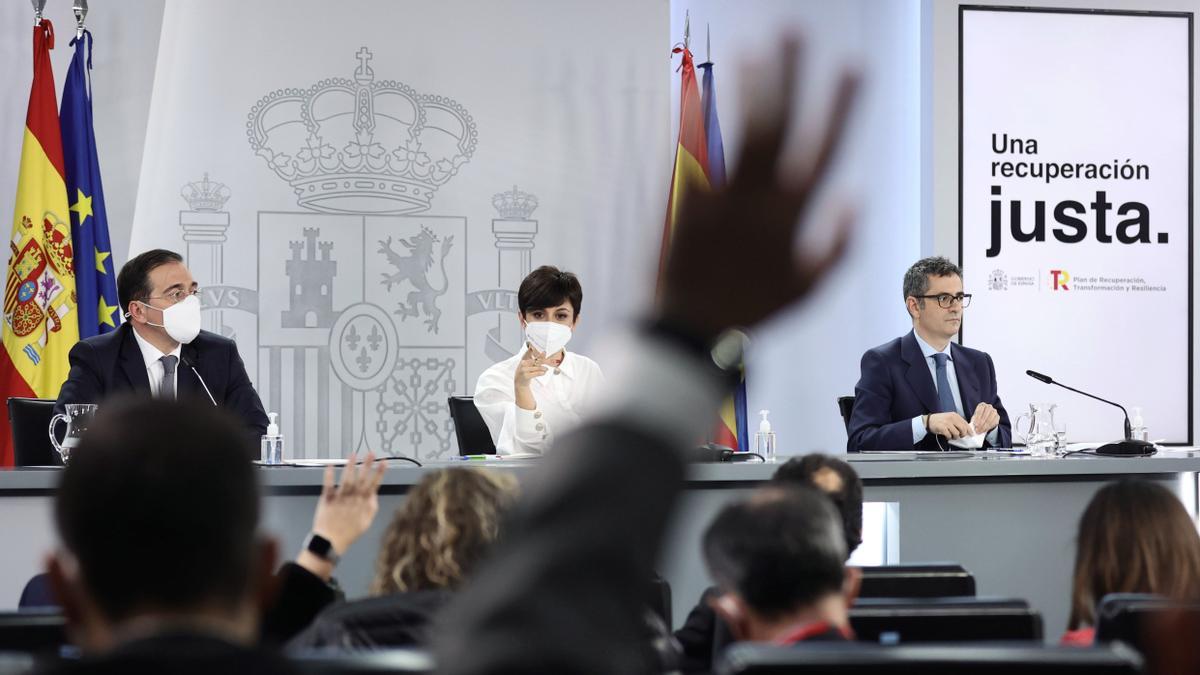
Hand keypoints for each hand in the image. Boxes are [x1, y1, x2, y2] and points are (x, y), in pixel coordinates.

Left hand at [311, 452, 386, 554]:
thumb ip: (371, 507)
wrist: (331, 542)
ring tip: (353, 455)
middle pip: (361, 479)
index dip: (379, 473)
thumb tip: (374, 495)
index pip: (373, 485)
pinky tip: (330, 466)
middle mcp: (353, 499)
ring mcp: (340, 499)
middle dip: (367, 465)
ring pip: (347, 480)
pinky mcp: (327, 500)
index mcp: (363, 504)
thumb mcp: (366, 522)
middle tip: (370, 453)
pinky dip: (328, 476)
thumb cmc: (348, 533)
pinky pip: (328, 486)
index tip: (383, 462)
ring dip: (350, 467)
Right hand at [514, 346, 548, 389]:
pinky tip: (544, 373)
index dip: (533, 351)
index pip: (528, 354)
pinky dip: (541, 373)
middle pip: (534, 360)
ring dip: (543, 368)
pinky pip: (536, 373)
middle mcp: (522, 364)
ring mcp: (524, 370)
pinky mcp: (526, 376)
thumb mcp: (525, 366)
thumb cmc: (524, 373)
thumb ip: (531, 359)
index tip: (539, 350)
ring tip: (546, 369)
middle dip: (542, 360)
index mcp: (522, 360)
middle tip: (547, 360)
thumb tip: (540, 352)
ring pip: (536, 367)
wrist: (519, 384)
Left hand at [659, 35, 859, 339]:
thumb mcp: (808, 289)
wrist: (689, 329)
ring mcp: (718, 197)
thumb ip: (839, 245)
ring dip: (748, 87)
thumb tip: (856, 197)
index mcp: (792, 217)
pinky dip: (701, 121)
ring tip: (754, 48)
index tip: (851, 66)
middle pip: (777, 125)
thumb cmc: (753, 310)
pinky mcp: (684, 200)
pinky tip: (701, 90)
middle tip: (793, 32)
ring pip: (737, 132)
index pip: (824, 148)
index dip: (840, 105)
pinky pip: (696, 153)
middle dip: (789, 76)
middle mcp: (757, 201)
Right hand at [928, 412, 973, 439]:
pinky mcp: (942, 427)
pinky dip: (949, 437)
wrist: (928, 420)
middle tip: (960, 436)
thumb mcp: (950, 418)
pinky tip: (947, 436)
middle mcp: (952, 418)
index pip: (965, 423)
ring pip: (957, 433)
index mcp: (955, 415)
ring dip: (955, 437)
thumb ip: (957, 423)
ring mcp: (947, 422)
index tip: (971, 434)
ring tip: (952, 436)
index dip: (969, 430)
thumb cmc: (940, 420)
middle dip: (963, 434)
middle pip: (963, 429)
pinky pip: (949, 435)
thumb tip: (966, 430)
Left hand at [970, 403, 999, 434]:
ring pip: (990, 419)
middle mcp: (989, 407)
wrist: (985, 418)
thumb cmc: (978, 417)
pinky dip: (989, 427)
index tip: (975, 424)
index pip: (979, 411)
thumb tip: (972, 427)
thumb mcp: (974, 418)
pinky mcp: (997, 416)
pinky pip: (994, 422)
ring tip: (980, 431)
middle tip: (977, 429)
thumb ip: (974, 420)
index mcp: (982, 405)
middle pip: (985, 415)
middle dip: (981, 423)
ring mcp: (994, 411)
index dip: (977, 418)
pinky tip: (985, 430)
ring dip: (985, 426)